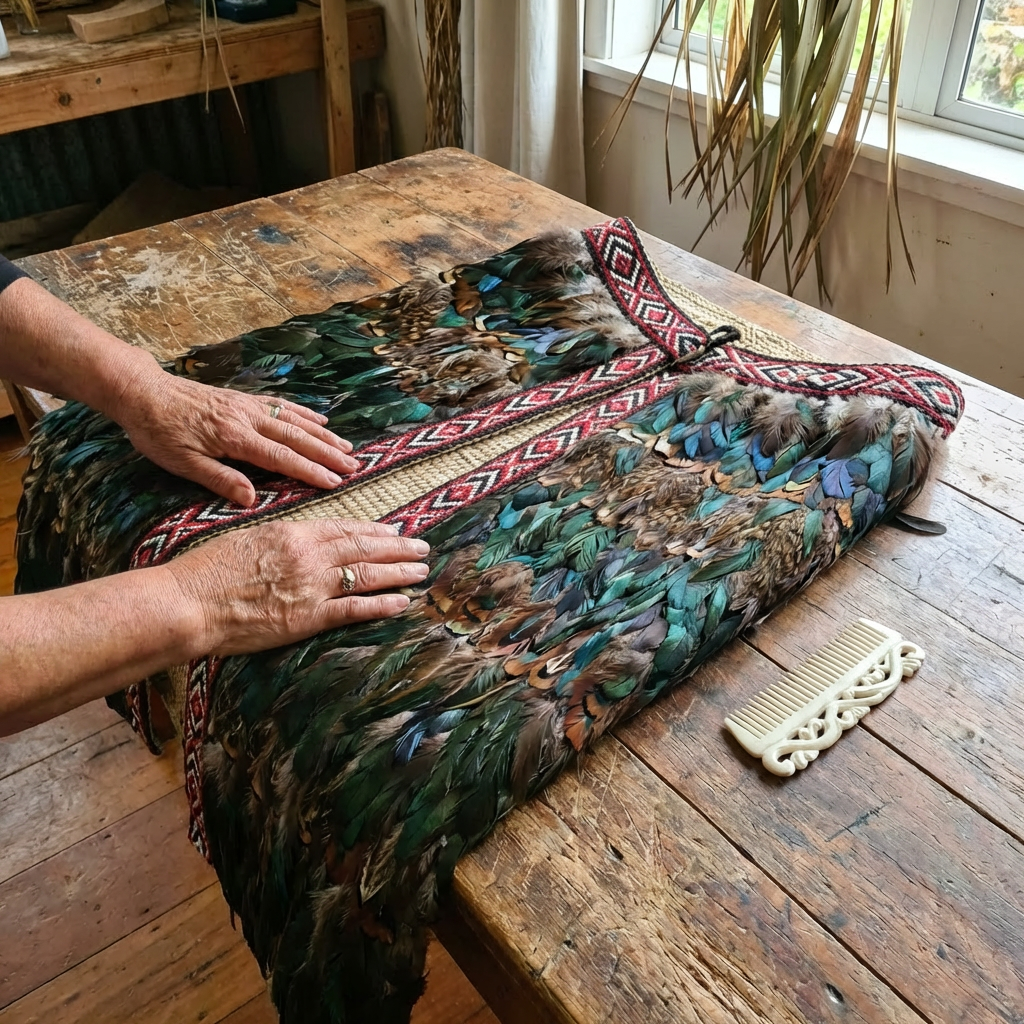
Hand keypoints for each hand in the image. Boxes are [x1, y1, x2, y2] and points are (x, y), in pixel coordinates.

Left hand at [115, 364, 359, 506]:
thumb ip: (219, 479)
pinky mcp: (243, 399)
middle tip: (354, 466)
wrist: (141, 392)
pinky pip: (281, 406)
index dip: (311, 471)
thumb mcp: (181, 463)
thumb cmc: (157, 432)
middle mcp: (247, 418)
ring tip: (347, 448)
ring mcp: (247, 406)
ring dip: (323, 435)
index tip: (335, 482)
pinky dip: (304, 413)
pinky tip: (320, 420)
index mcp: (234, 437)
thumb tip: (250, 500)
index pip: (282, 457)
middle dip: (328, 453)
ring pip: (294, 420)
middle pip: (297, 437)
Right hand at [167, 518, 428, 655]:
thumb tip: (299, 539)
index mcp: (292, 533)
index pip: (344, 528)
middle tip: (422, 546)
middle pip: (364, 548)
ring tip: (422, 569)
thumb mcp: (246, 539)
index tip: (394, 531)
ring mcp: (311, 587)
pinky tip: (403, 601)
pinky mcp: (308, 618)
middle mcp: (309, 556)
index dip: (373, 530)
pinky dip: (382, 605)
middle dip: (397, 547)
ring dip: (399, 572)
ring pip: (367, 575)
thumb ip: (280, 538)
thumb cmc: (206, 571)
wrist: (189, 602)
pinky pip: (355, 609)